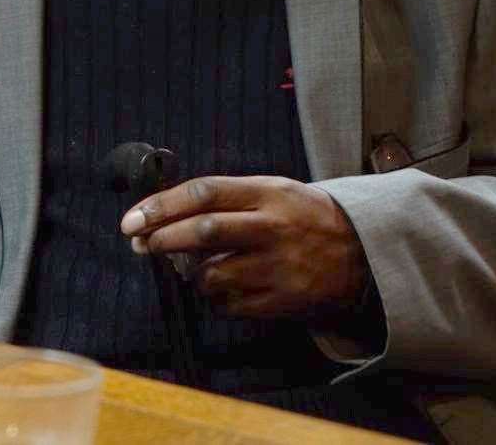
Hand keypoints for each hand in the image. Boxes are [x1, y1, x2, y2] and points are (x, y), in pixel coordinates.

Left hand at [120, 175, 367, 319]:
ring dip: (189, 273)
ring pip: (211, 274)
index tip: (132, 219)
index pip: (203, 193)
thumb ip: (223, 200)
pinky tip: (222, 286)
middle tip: (140, 243)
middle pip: (203, 231)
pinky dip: (214, 297)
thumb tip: (163, 217)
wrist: (364, 255)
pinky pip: (229, 304)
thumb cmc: (302, 217)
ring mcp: (279, 267)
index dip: (161, 205)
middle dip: (161, 238)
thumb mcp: (271, 191)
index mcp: (267, 193)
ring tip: (193, 266)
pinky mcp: (284, 302)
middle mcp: (273, 228)